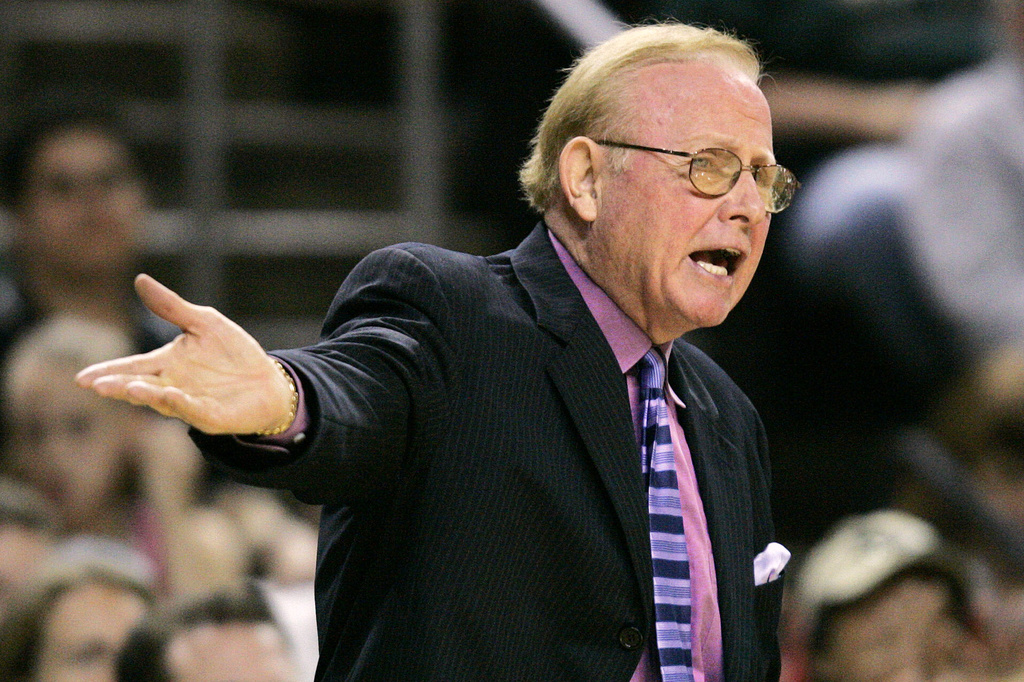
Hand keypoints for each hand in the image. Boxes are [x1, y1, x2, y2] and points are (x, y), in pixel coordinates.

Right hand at [76, 274, 294, 434]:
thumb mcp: (204, 322)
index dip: (108, 372)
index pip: (131, 367)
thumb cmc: (234, 353)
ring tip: (127, 387)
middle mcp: (172, 385)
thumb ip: (171, 307)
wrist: (268, 381)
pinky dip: (179, 403)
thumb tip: (140, 279)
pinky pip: (192, 410)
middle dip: (118, 385)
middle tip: (96, 384)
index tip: (83, 379)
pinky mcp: (211, 416)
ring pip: (161, 400)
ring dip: (145, 394)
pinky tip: (168, 396)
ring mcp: (190, 402)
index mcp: (167, 363)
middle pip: (139, 385)